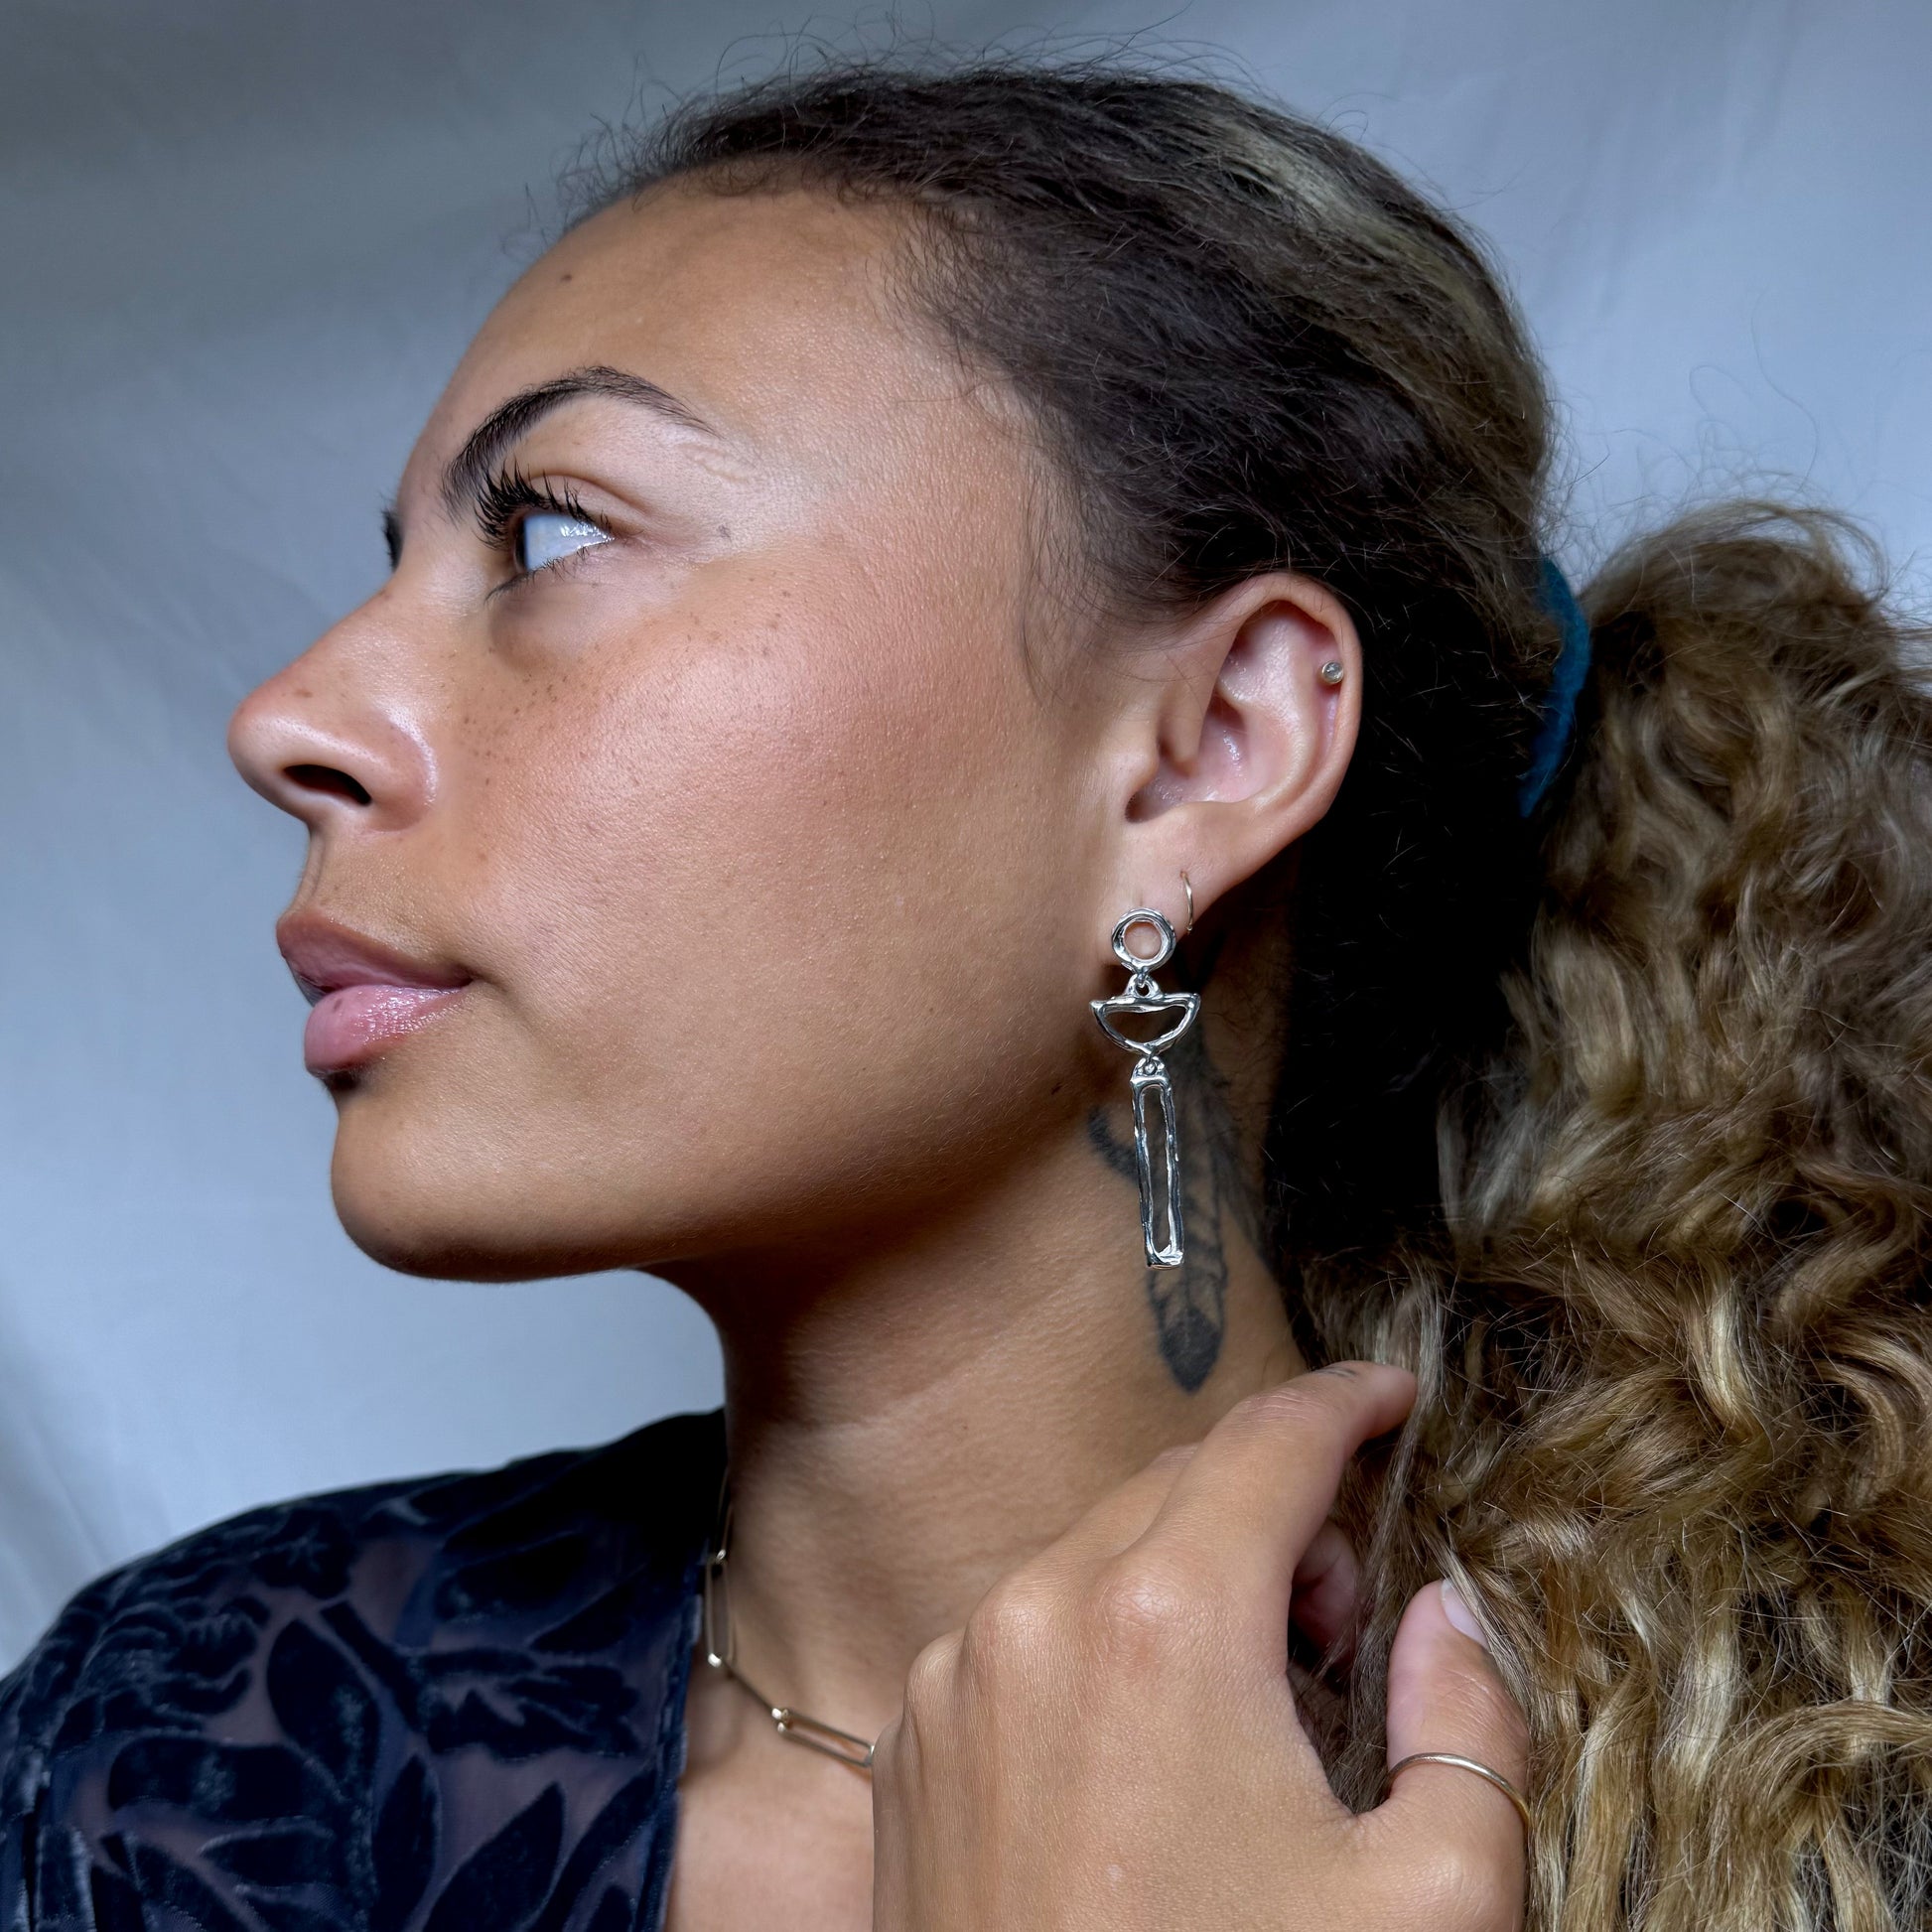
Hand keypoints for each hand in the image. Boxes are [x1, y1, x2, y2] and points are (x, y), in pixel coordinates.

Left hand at [871, 1363, 1527, 1930]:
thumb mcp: (1432, 1904)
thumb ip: (1468, 1722)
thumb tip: (1444, 1612)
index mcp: (1162, 1624)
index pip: (1268, 1447)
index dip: (1343, 1404)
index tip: (1390, 1395)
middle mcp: (1034, 1617)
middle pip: (1178, 1487)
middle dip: (1278, 1509)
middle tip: (1348, 1608)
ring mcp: (953, 1680)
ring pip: (1093, 1549)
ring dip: (1187, 1571)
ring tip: (1260, 1692)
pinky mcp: (909, 1747)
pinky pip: (1022, 1626)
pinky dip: (1100, 1630)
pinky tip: (1154, 1737)